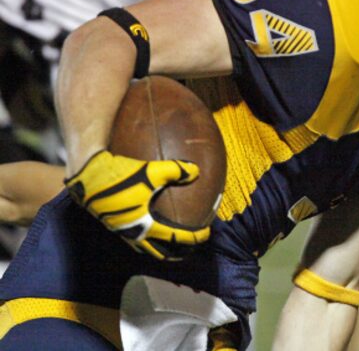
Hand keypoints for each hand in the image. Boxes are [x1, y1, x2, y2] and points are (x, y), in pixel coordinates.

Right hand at [65, 150, 208, 260]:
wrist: (86, 175)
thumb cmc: (118, 174)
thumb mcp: (149, 171)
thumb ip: (175, 170)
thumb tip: (196, 171)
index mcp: (144, 225)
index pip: (175, 238)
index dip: (193, 238)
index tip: (206, 234)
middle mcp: (133, 234)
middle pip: (160, 253)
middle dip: (179, 252)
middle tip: (193, 246)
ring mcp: (122, 232)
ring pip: (146, 249)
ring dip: (163, 249)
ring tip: (175, 243)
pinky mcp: (115, 225)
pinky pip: (136, 239)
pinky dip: (150, 239)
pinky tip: (154, 226)